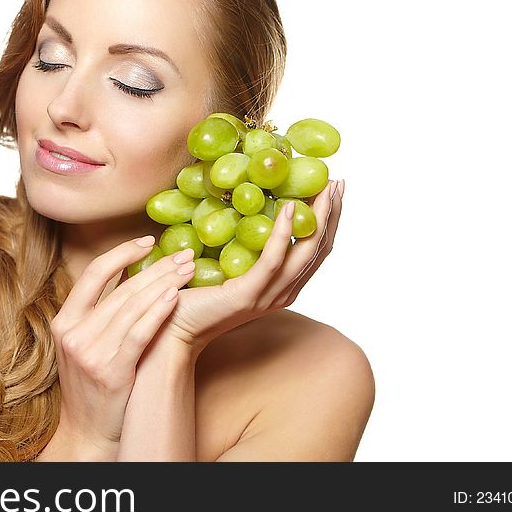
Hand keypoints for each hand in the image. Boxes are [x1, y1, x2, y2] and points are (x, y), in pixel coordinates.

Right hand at [47, 236, 196, 458]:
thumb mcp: (84, 343)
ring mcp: (91, 352)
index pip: (93, 273)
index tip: (148, 240)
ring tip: (189, 269)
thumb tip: (124, 269)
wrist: (89, 432)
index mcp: (64, 321)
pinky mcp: (112, 370)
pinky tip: (175, 296)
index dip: (122, 252)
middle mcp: (74, 334)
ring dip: (165, 282)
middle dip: (156, 266)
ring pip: (132, 306)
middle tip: (184, 252)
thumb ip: (99, 311)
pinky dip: (158, 311)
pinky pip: (139, 332)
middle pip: (120, 287)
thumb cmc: (93, 384)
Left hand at [162, 178, 343, 349]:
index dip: (329, 220)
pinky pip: (273, 259)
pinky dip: (284, 232)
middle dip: (332, 213)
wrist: (174, 329)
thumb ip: (242, 247)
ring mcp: (269, 295)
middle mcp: (283, 292)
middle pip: (319, 249)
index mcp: (282, 287)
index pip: (316, 250)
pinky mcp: (249, 294)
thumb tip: (241, 205)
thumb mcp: (227, 267)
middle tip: (338, 182)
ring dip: (318, 217)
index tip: (333, 190)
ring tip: (324, 188)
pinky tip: (289, 207)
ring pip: (306, 252)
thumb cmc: (194, 296)